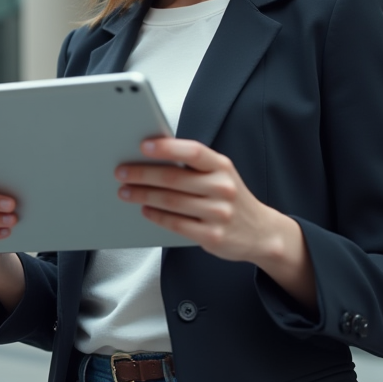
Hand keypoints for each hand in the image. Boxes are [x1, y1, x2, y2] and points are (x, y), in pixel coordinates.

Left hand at [115, 138, 278, 261]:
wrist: (261, 233)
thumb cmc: (231, 198)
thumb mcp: (221, 174)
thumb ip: (194, 167)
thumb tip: (152, 157)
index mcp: (222, 166)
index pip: (193, 152)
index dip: (167, 147)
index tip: (143, 145)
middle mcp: (222, 188)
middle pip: (174, 178)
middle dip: (143, 174)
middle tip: (121, 172)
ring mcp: (218, 213)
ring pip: (171, 201)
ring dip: (143, 195)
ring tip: (125, 191)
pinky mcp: (212, 236)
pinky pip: (176, 224)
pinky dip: (156, 215)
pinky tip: (144, 209)